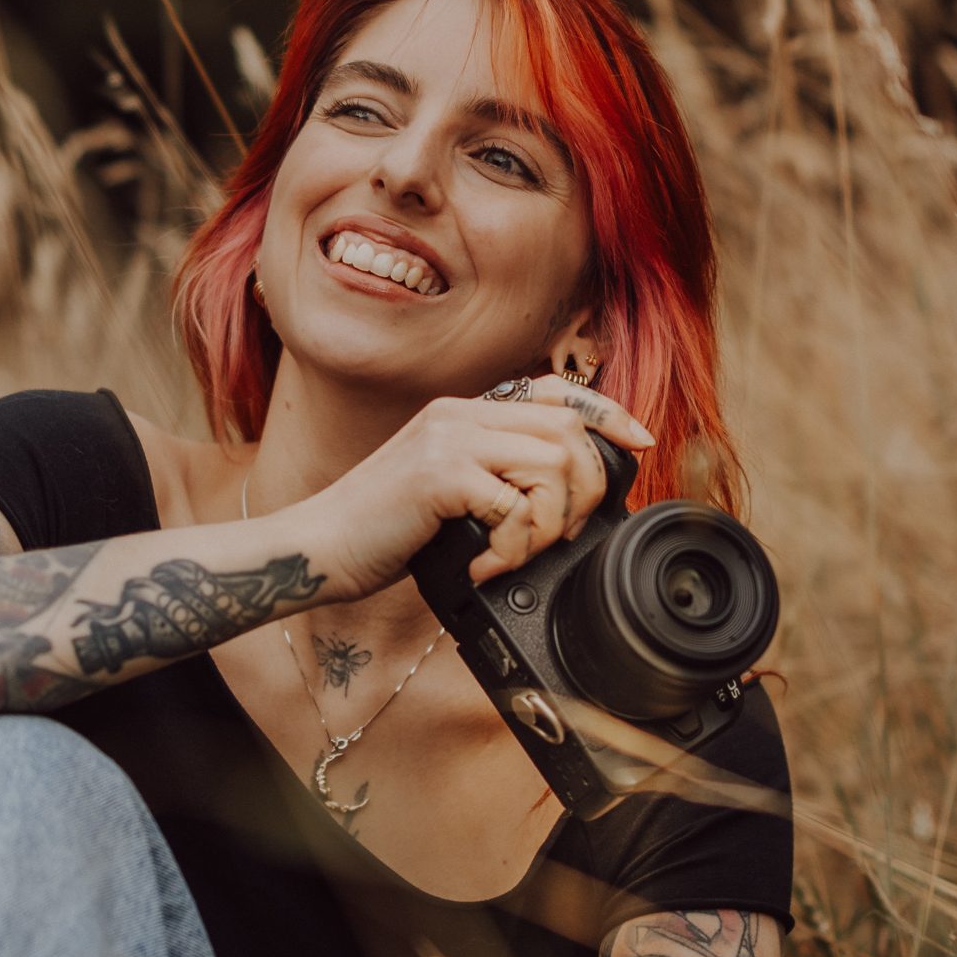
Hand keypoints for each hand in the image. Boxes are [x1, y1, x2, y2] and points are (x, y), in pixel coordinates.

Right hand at [296, 378, 654, 603]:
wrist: (316, 547)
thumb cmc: (381, 532)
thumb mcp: (446, 490)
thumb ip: (493, 476)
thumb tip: (562, 495)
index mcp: (464, 412)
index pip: (554, 392)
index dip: (607, 412)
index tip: (639, 443)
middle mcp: (459, 413)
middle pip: (568, 430)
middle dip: (586, 490)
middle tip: (561, 535)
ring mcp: (449, 439)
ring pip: (554, 465)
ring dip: (550, 524)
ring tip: (515, 552)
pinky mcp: (440, 475)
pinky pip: (516, 506)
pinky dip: (513, 548)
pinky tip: (484, 565)